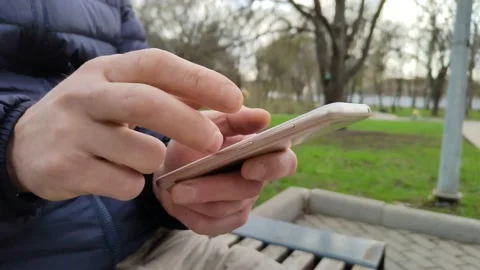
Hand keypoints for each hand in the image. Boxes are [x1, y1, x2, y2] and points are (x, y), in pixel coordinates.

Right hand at [8, 49, 242, 200]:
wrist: (26, 145)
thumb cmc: (89, 115)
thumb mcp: (118, 91)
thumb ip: (166, 92)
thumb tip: (220, 96)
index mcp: (106, 70)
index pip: (157, 65)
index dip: (200, 80)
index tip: (235, 98)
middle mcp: (86, 94)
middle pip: (148, 103)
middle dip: (190, 124)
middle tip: (215, 142)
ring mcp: (73, 131)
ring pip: (142, 153)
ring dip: (152, 162)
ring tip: (134, 158)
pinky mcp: (65, 167)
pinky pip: (124, 184)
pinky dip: (131, 185)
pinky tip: (112, 175)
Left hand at [155, 107, 297, 234]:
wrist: (170, 168)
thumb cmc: (195, 141)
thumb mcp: (208, 123)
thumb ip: (235, 119)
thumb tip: (263, 116)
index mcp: (261, 152)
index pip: (285, 162)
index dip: (272, 167)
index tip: (248, 167)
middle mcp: (257, 180)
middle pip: (249, 190)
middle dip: (215, 188)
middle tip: (184, 186)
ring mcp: (243, 203)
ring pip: (226, 209)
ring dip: (197, 199)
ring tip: (174, 190)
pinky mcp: (227, 221)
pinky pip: (212, 224)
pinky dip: (191, 214)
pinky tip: (177, 202)